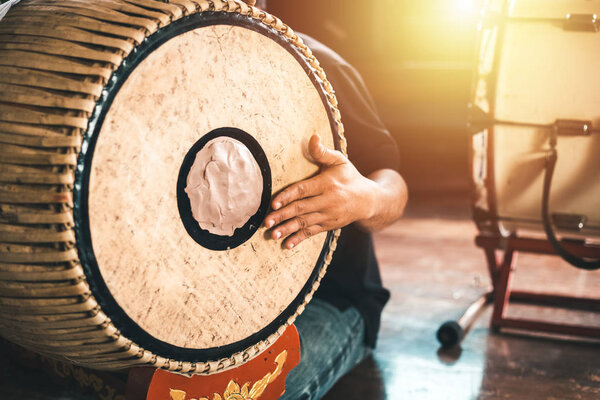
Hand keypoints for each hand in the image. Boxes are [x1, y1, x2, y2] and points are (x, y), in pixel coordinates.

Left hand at [264, 134, 378, 248]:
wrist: (369, 200)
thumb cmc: (349, 176)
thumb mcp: (340, 161)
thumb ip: (323, 152)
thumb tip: (313, 136)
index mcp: (327, 183)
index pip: (303, 190)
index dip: (287, 196)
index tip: (273, 203)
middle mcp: (328, 201)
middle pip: (301, 208)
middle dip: (283, 216)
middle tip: (266, 221)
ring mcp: (328, 215)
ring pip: (305, 223)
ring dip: (288, 229)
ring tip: (273, 234)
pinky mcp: (329, 226)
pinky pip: (312, 233)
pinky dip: (299, 239)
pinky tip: (287, 245)